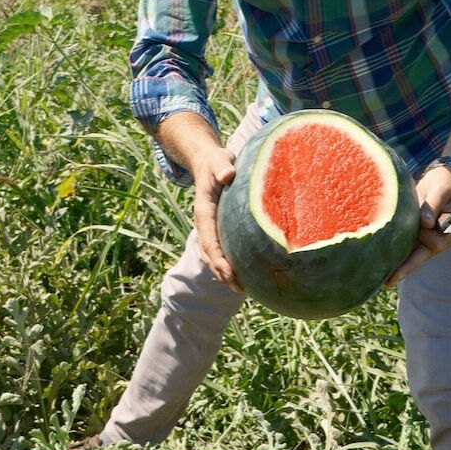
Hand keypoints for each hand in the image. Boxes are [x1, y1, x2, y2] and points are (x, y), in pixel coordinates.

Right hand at [192, 145, 242, 290]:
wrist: (209, 162)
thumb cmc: (217, 161)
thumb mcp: (219, 160)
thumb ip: (222, 166)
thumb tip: (228, 174)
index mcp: (204, 212)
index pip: (209, 240)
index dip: (218, 258)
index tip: (229, 273)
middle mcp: (205, 224)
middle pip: (211, 254)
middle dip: (222, 273)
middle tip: (240, 289)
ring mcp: (211, 228)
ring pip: (214, 256)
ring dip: (225, 274)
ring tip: (243, 289)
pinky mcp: (219, 229)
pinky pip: (222, 250)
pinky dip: (230, 264)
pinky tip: (246, 274)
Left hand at [386, 163, 450, 285]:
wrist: (442, 180)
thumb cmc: (444, 183)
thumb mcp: (441, 189)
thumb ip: (433, 204)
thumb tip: (426, 224)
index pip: (438, 241)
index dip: (426, 239)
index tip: (420, 229)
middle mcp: (443, 240)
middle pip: (423, 256)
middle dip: (407, 267)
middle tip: (390, 280)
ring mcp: (431, 241)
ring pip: (414, 257)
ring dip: (401, 268)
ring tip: (385, 281)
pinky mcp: (420, 239)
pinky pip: (409, 252)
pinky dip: (399, 261)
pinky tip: (386, 272)